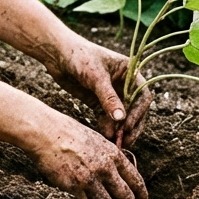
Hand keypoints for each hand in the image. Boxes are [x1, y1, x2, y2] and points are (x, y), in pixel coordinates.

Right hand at [31, 113, 147, 198]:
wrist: (44, 132)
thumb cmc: (67, 132)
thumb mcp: (95, 139)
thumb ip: (107, 156)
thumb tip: (116, 172)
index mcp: (113, 154)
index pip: (135, 179)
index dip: (141, 194)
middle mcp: (104, 168)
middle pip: (125, 197)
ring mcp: (88, 179)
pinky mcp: (72, 188)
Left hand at [48, 33, 152, 148]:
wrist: (56, 55)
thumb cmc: (79, 57)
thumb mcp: (96, 77)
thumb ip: (108, 98)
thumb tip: (121, 119)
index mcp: (130, 72)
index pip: (142, 95)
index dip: (139, 112)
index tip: (127, 125)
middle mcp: (123, 84)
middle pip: (135, 109)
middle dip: (131, 125)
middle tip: (126, 141)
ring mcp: (111, 94)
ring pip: (121, 116)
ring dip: (119, 129)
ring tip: (115, 142)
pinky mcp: (98, 101)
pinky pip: (106, 117)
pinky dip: (107, 126)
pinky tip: (105, 135)